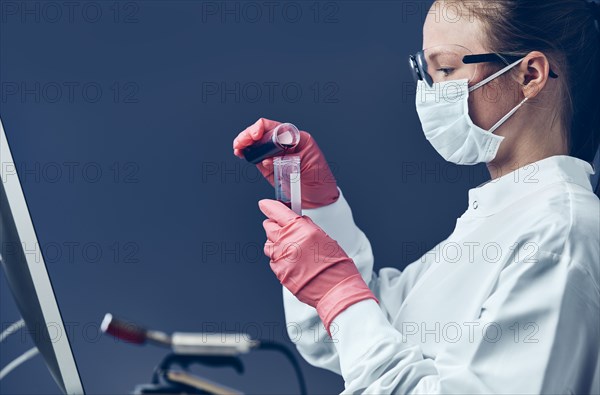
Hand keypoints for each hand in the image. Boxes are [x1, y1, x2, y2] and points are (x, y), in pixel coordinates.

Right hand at [233, 118, 339, 208]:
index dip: (263, 128)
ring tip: (238, 148)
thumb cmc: (320, 181)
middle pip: (263, 132)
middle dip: (250, 135)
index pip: (277, 127)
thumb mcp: (307, 167)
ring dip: (245, 143)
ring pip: (257, 143)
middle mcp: (285, 143)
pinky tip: (240, 153)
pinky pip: (256, 156)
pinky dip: (247, 153)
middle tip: (241, 143)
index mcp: (297, 138)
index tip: (255, 135)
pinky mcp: (269, 166)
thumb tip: (267, 160)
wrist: (319, 199)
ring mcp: (276, 154)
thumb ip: (287, 161)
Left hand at [258, 198, 377, 334]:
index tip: (264, 205)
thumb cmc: (335, 265)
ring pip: (268, 245)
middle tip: (283, 229)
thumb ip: (307, 227)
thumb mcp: (325, 238)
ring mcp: (281, 258)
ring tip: (292, 250)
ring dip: (276, 244)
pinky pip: (273, 261)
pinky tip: (294, 264)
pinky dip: (280, 260)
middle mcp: (287, 241)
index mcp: (300, 229)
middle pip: (269, 227)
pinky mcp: (279, 272)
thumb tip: (298, 221)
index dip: (269, 207)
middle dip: (274, 226)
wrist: (335, 290)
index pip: (277, 212)